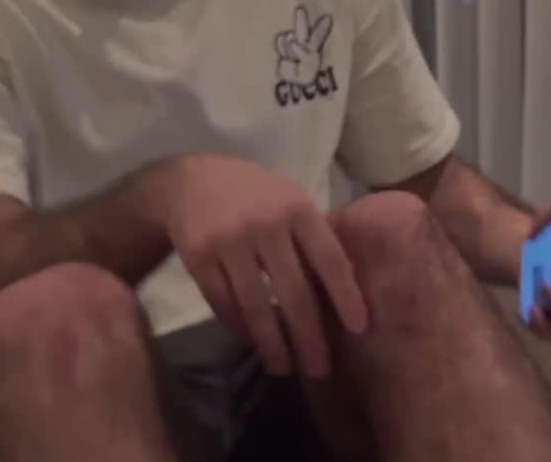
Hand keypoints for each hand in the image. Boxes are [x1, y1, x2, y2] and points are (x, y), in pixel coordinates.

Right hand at [154, 154, 368, 378]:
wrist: (190, 180)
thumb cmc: (255, 195)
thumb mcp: (289, 200)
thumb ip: (312, 237)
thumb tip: (344, 287)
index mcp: (298, 208)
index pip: (331, 259)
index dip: (347, 297)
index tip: (360, 328)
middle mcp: (266, 225)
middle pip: (294, 292)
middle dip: (310, 336)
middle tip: (320, 369)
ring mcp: (229, 241)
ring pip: (255, 305)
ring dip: (272, 343)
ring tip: (284, 368)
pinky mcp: (198, 257)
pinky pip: (223, 303)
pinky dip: (240, 327)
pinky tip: (253, 342)